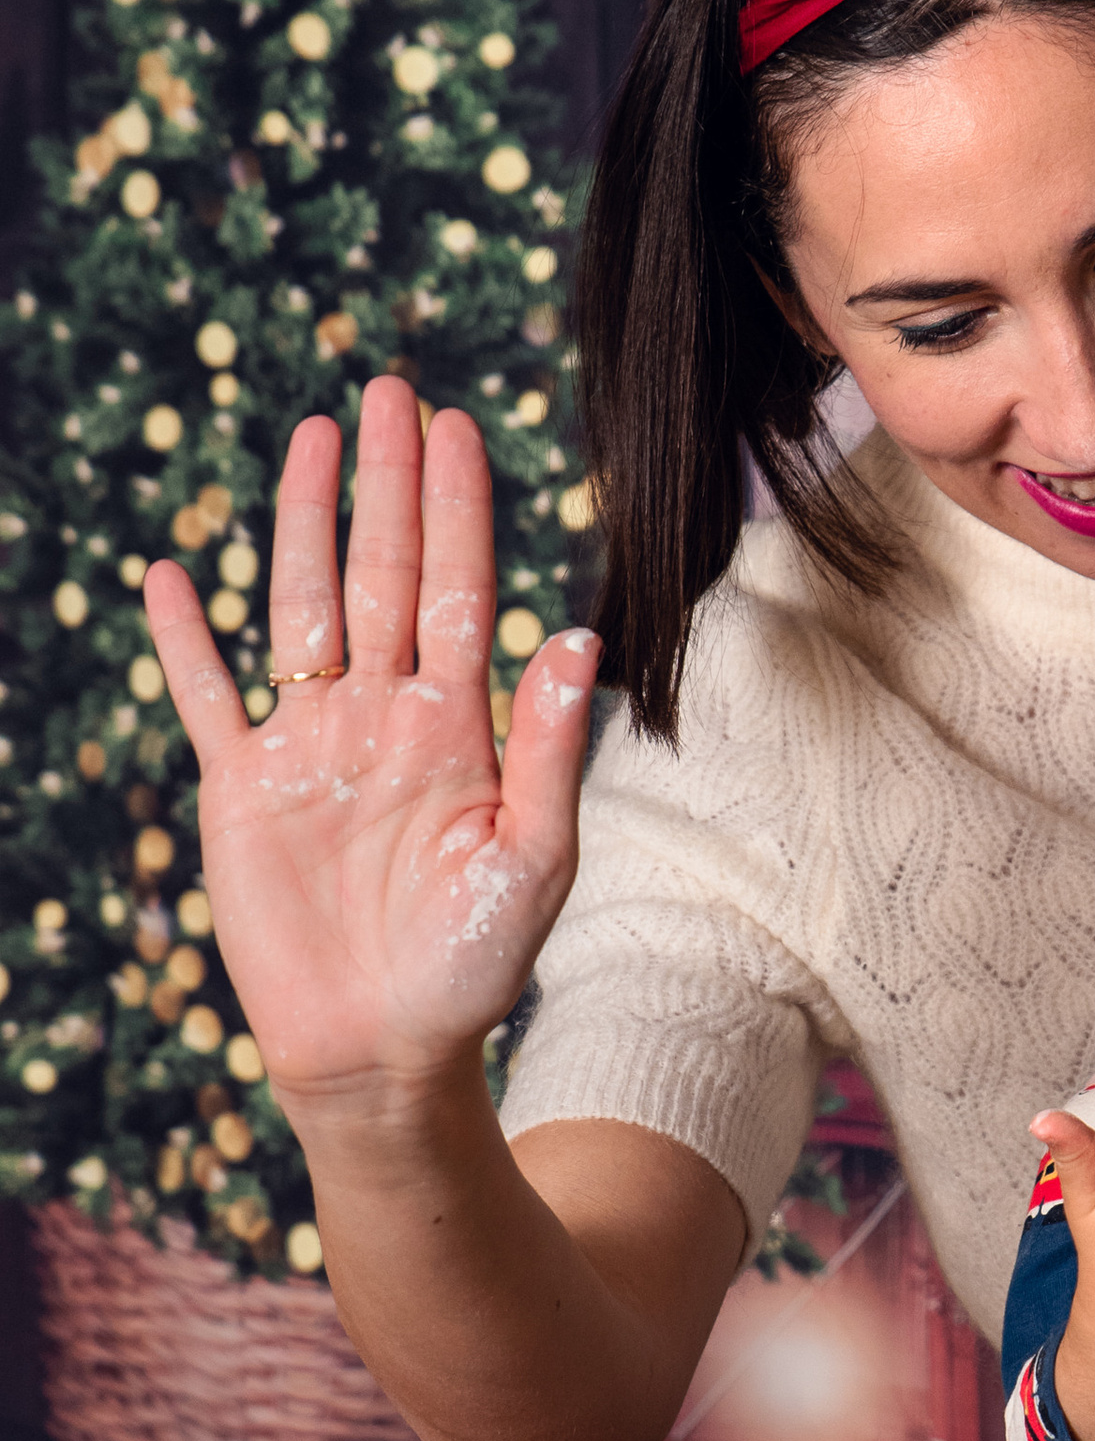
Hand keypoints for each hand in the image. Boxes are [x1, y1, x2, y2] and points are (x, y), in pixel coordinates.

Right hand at [141, 378, 600, 1111]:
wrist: (386, 1050)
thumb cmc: (473, 967)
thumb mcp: (533, 860)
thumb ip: (546, 748)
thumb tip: (577, 636)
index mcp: (457, 725)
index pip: (460, 587)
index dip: (456, 506)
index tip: (456, 425)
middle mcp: (384, 716)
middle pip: (383, 571)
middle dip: (385, 483)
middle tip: (388, 391)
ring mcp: (309, 745)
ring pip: (301, 607)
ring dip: (300, 524)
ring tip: (310, 437)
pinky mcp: (242, 790)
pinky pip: (207, 697)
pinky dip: (184, 638)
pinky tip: (171, 574)